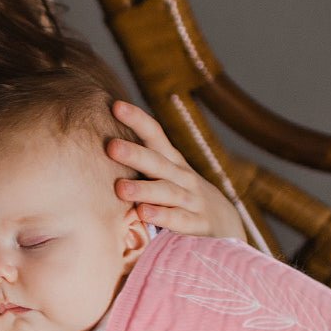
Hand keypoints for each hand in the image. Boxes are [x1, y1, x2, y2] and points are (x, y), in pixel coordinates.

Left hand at [108, 100, 244, 239]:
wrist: (228, 225)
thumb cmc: (185, 198)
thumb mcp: (168, 177)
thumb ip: (142, 164)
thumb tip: (103, 145)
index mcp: (172, 162)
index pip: (156, 136)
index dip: (138, 120)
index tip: (116, 106)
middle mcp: (183, 178)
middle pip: (158, 163)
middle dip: (135, 154)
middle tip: (111, 147)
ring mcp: (192, 201)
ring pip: (167, 192)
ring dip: (144, 189)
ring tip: (120, 188)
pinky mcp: (198, 225)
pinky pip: (179, 220)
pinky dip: (162, 217)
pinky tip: (144, 214)